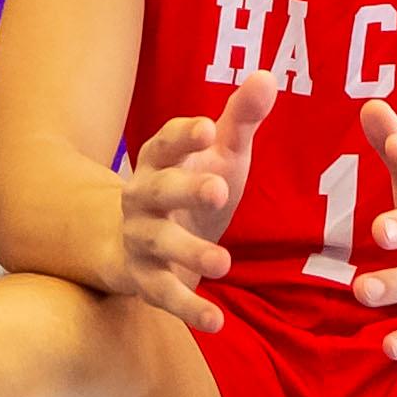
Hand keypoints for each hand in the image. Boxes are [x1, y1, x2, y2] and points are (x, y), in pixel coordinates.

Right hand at [110, 74, 275, 331]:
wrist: (129, 244)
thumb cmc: (188, 188)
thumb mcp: (217, 155)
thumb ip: (241, 119)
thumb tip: (267, 74)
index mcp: (158, 160)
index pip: (165, 142)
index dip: (183, 135)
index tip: (208, 128)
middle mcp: (140, 197)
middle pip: (158, 190)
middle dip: (185, 189)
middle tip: (218, 190)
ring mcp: (139, 240)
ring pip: (158, 244)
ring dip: (188, 252)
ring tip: (224, 263)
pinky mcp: (143, 279)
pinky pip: (163, 293)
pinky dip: (187, 308)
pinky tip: (216, 322)